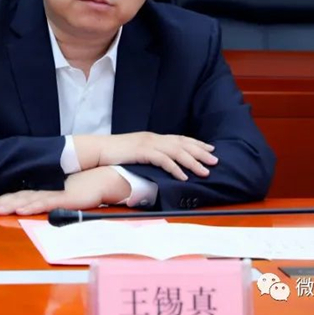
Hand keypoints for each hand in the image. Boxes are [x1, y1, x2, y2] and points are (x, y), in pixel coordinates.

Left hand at [0, 167, 130, 215]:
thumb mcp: (62, 197)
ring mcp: (54, 193)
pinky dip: (32, 206)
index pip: (19, 196)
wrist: (103, 179)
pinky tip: (21, 209)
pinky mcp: (64, 197)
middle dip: (1, 203)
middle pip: (19, 197)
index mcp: (44, 191)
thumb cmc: (84, 189)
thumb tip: (33, 207)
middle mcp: (46, 191)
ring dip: (11, 205)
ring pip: (28, 200)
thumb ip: (49, 201)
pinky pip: (45, 202)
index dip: (4, 200)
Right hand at [74, 132, 217, 180]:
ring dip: (193, 162)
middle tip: (215, 160)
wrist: (98, 149)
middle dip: (201, 152)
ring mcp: (148, 143)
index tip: (210, 149)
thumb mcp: (135, 152)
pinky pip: (164, 160)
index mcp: (152, 137)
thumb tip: (160, 165)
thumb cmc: (114, 153)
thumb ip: (148, 155)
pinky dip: (176, 168)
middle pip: (182, 144)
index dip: (196, 144)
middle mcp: (153, 138)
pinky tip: (184, 176)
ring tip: (205, 171)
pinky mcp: (143, 151)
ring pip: (177, 152)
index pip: (179, 139)